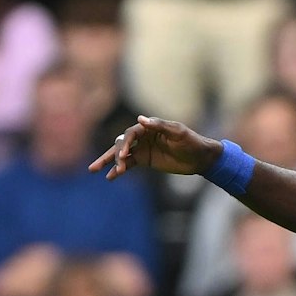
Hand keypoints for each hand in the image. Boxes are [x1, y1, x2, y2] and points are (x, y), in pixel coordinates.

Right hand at [90, 116, 221, 180]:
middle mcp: (143, 136)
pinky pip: (129, 165)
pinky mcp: (145, 160)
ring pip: (121, 154)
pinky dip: (119, 170)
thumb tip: (140, 119)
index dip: (126, 144)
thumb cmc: (191, 141)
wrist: (200, 158)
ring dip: (109, 161)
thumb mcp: (178, 132)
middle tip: (109, 165)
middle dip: (113, 154)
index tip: (124, 156)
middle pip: (121, 143)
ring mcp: (142, 149)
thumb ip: (159, 126)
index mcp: (149, 127)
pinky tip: (110, 177)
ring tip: (94, 169)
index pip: (131, 134)